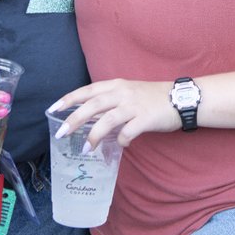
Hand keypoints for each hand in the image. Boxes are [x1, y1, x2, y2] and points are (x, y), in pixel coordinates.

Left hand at [49, 79, 178, 148]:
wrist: (181, 98)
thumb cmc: (153, 97)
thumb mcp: (129, 92)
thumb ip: (111, 101)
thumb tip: (91, 118)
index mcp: (117, 85)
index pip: (88, 90)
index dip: (69, 99)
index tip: (53, 108)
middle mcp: (123, 93)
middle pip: (92, 105)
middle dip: (74, 119)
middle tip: (61, 133)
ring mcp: (134, 105)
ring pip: (107, 120)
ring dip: (94, 135)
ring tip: (85, 149)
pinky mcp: (146, 118)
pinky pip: (128, 132)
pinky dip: (122, 141)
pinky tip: (121, 146)